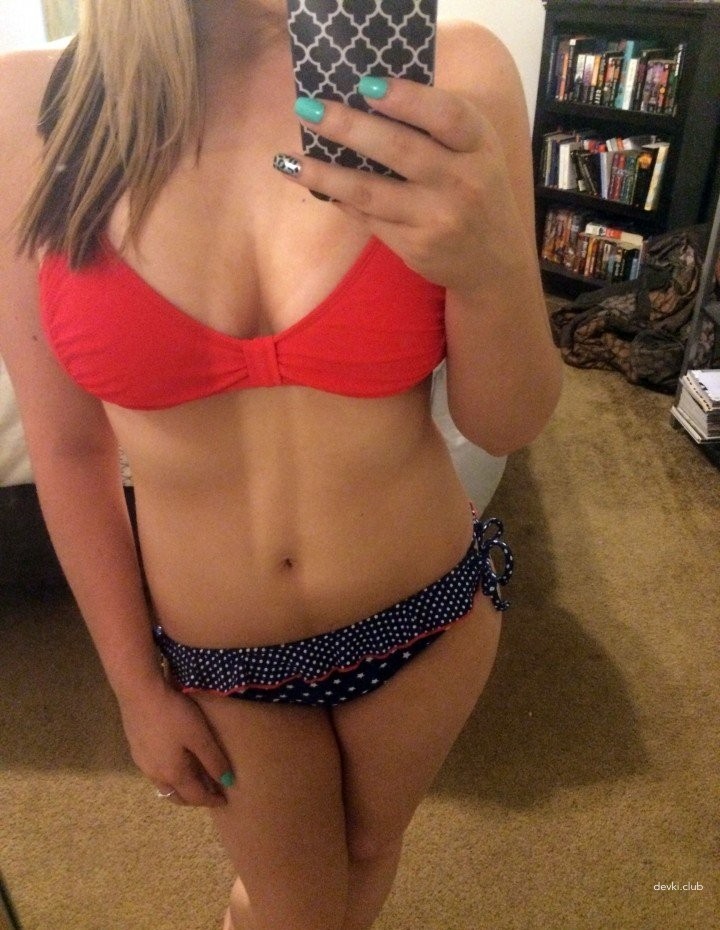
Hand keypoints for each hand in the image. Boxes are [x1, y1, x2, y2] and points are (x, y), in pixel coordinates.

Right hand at [116, 677, 233, 807]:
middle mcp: (155, 774)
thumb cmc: (174, 714)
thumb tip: (227, 782)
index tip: (223, 801)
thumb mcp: (199, 736)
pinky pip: (155, 772)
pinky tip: (173, 762)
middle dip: (194, 798)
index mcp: (173, 773)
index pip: (195, 796)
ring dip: (179, 788)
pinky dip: (169, 775)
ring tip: (193, 779)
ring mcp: (142, 763)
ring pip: (163, 786)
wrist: (139, 693)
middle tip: (209, 794)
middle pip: (176, 796)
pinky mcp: (136, 749)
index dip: (210, 800)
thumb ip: (213, 760)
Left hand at [275, 76, 524, 294]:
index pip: (445, 116)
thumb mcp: (474, 151)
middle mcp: (461, 182)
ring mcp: (437, 218)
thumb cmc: (476, 189)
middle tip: (307, 110)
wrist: (494, 260)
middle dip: (348, 127)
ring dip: (325, 175)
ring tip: (288, 160)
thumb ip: (436, 127)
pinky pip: (369, 218)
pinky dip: (340, 200)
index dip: (406, 99)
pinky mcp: (416, 246)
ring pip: (372, 192)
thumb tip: (366, 98)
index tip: (365, 84)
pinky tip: (316, 186)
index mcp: (478, 146)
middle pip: (400, 150)